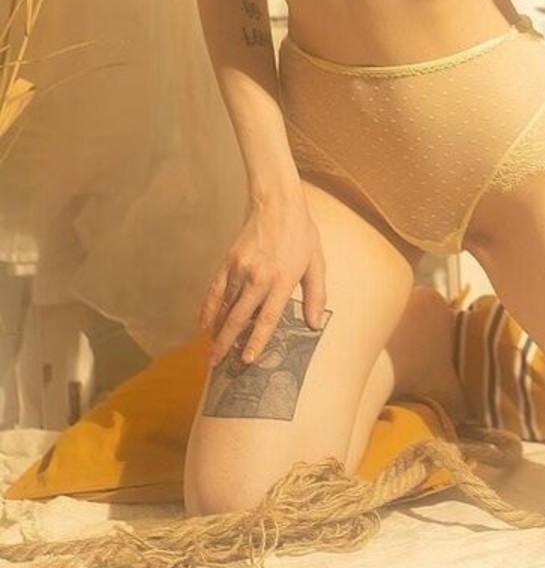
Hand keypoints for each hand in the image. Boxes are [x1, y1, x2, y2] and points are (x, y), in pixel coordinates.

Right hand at [198, 192, 326, 367]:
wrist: (278, 203)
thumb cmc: (301, 234)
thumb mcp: (316, 264)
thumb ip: (316, 296)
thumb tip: (314, 324)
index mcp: (282, 280)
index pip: (267, 318)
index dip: (256, 341)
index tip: (247, 360)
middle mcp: (259, 277)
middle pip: (239, 317)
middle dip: (226, 343)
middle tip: (215, 364)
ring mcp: (240, 269)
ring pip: (224, 306)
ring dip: (217, 330)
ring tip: (211, 350)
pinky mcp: (228, 261)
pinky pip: (215, 290)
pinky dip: (208, 309)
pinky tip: (203, 324)